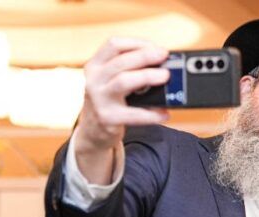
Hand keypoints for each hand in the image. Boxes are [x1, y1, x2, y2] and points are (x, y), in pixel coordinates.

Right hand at [75, 38, 170, 182]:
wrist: (93, 130)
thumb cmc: (109, 100)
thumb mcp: (110, 80)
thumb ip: (129, 69)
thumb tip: (163, 64)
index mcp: (95, 65)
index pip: (114, 45)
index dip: (136, 43)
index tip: (156, 47)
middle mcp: (94, 80)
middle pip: (121, 61)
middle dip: (145, 56)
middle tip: (164, 56)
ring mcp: (99, 99)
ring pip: (124, 81)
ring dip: (147, 76)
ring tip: (165, 77)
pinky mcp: (108, 118)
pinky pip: (133, 114)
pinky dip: (151, 114)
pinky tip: (164, 113)